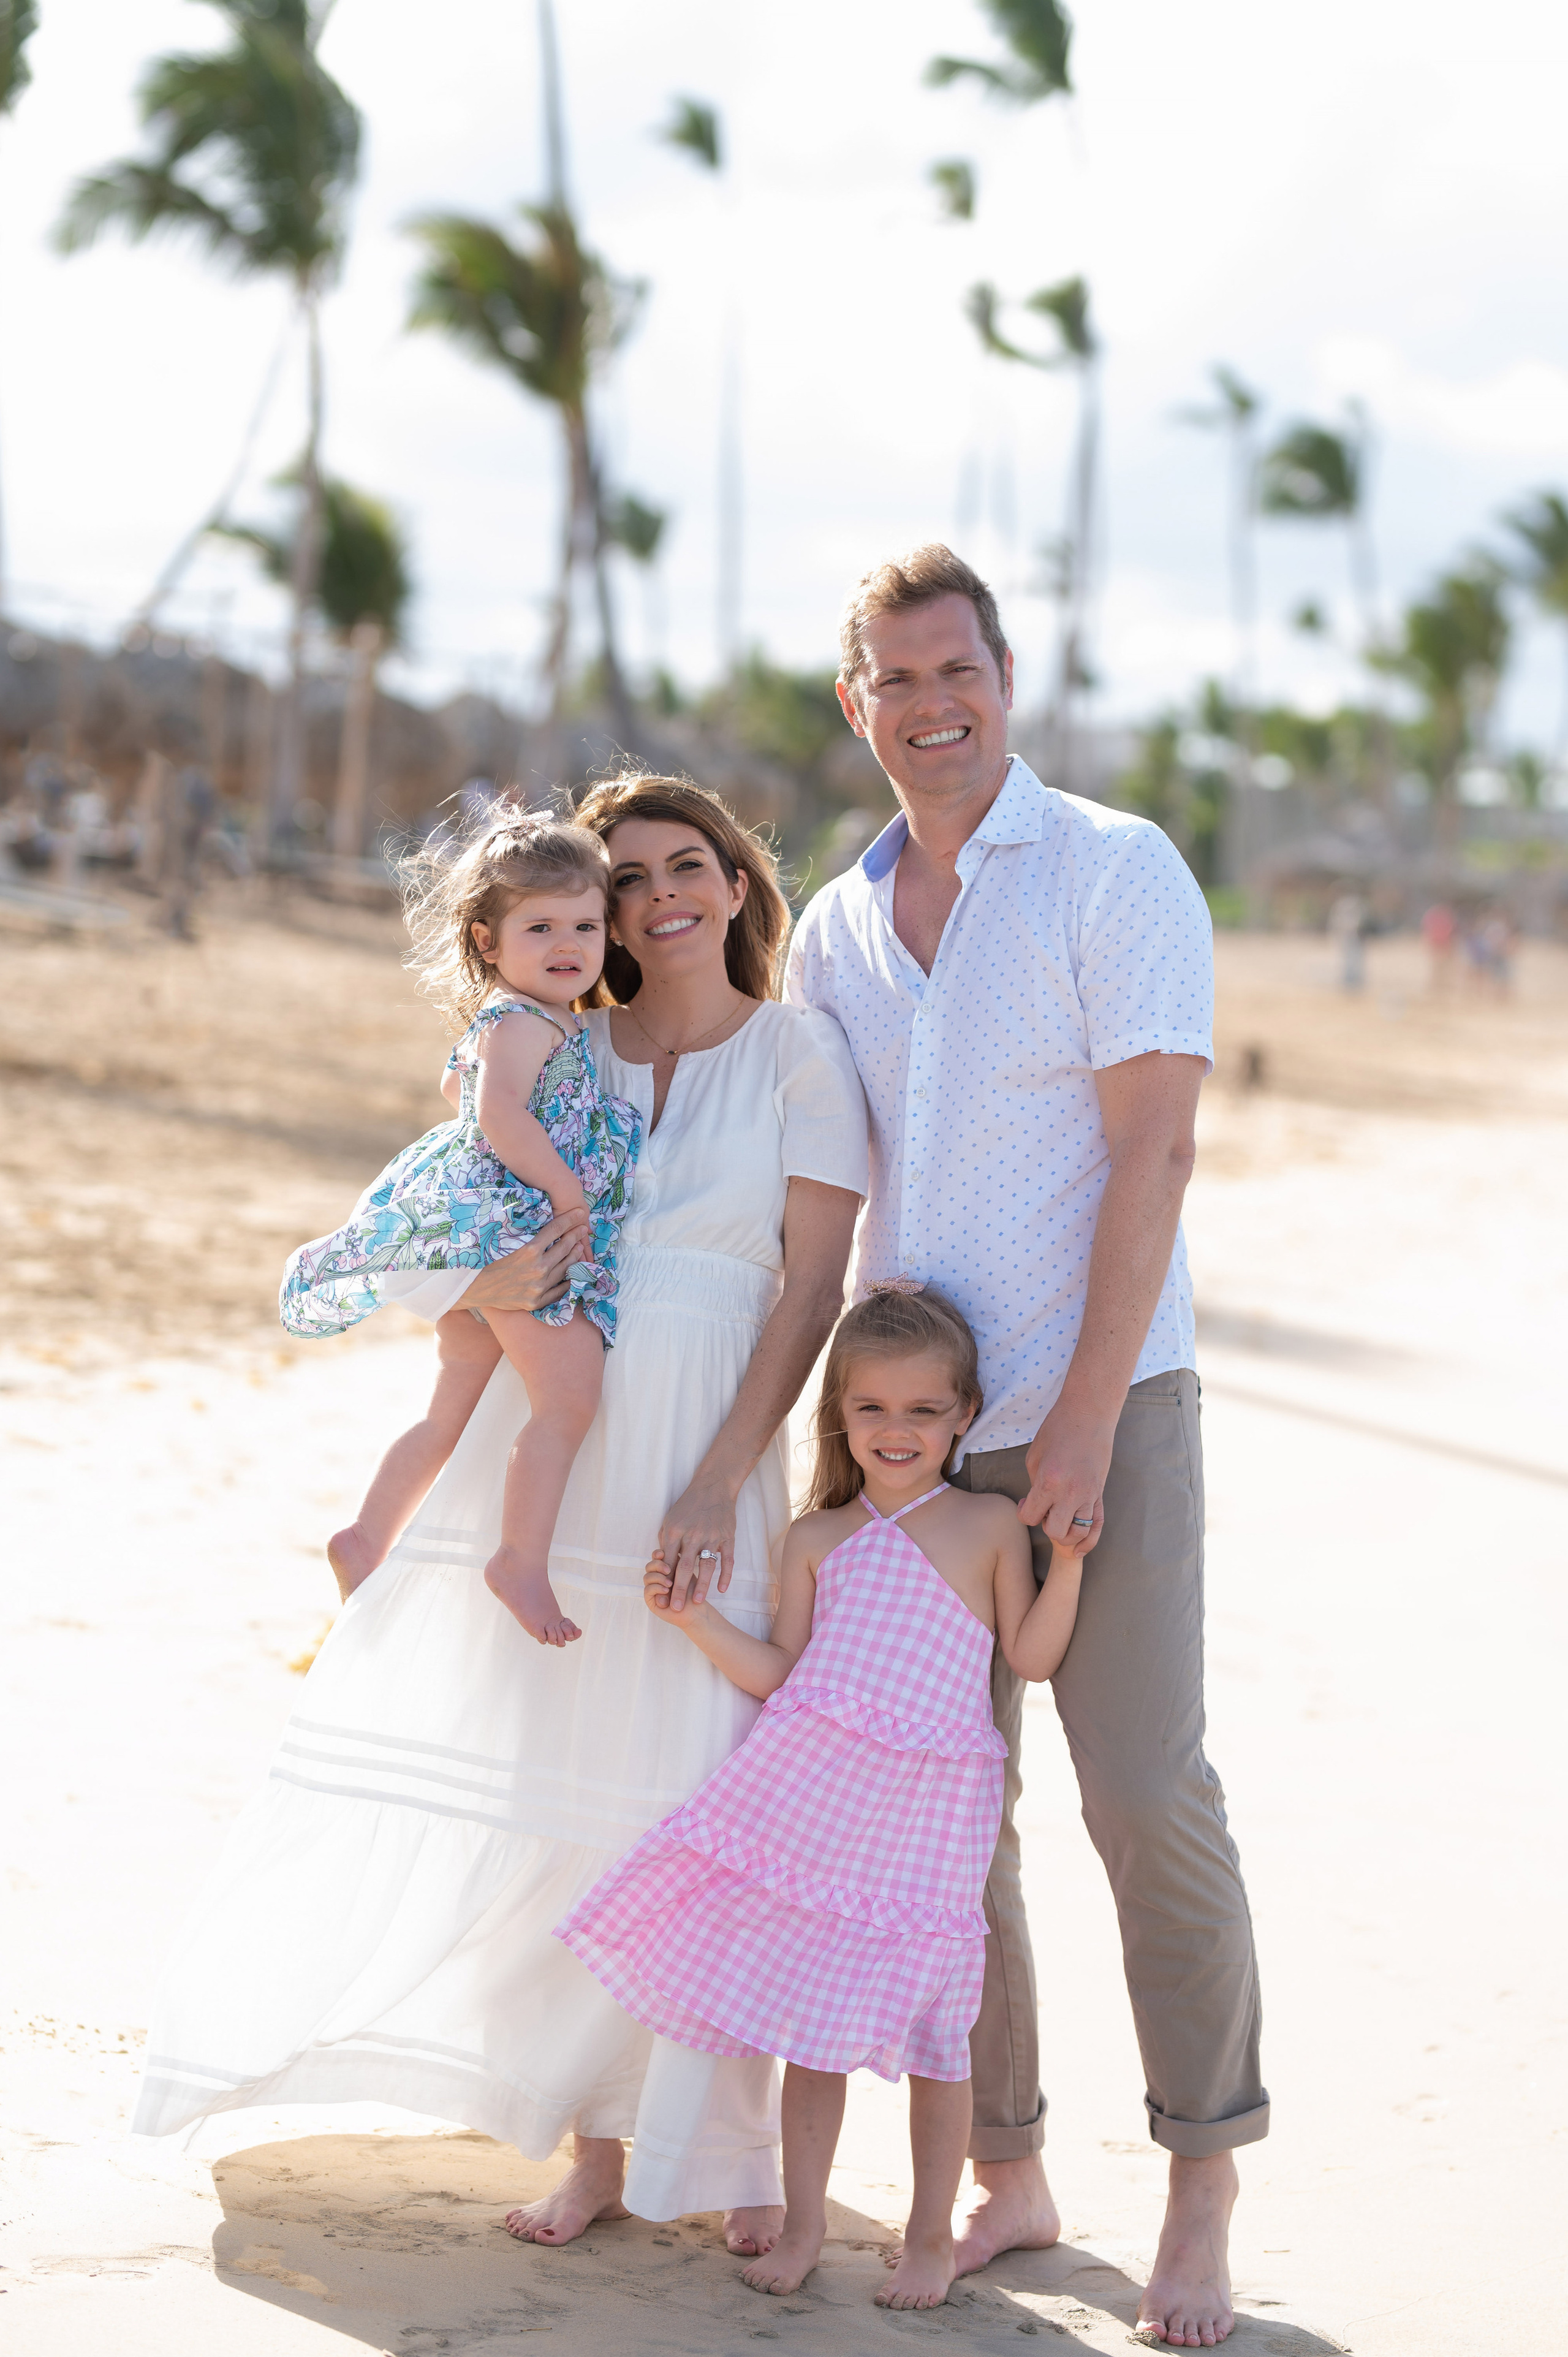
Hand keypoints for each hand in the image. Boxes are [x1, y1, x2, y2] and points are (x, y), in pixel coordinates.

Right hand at [462, 1208, 592, 1315]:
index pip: (555, 1230)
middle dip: (576, 1236)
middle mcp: (537, 1269)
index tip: (580, 1212)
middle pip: (564, 1248)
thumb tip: (541, 1219)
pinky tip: (574, 1273)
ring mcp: (538, 1287)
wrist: (472, 1288)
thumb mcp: (504, 1242)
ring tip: (580, 1247)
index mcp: (528, 1250)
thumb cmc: (486, 1260)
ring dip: (575, 1256)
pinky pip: (560, 1290)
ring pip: (565, 1268)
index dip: (570, 1219)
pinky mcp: (536, 1302)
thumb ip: (525, 1234)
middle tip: (584, 1228)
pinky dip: (569, 1280)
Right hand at [644, 1548, 707, 1630]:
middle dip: (657, 1565)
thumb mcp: (686, 1570)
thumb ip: (677, 1558)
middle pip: (650, 1565)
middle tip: (668, 1569)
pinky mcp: (651, 1601)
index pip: (656, 1557)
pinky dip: (656, 1587)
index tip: (663, 1553)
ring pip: (647, 1576)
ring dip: (658, 1577)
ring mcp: (653, 1589)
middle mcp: (657, 1578)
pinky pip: (647, 1589)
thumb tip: (666, 1544)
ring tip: (669, 1583)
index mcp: (665, 1568)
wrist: (697, 1608)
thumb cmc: (695, 1589)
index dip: (658, 1554)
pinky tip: (666, 1589)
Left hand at [658, 1467, 739, 1608]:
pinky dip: (726, 1575)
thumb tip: (662, 1564)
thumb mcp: (670, 1519)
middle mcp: (693, 1534)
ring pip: (707, 1566)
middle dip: (679, 1590)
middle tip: (676, 1608)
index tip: (661, 1598)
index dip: (665, 1581)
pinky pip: (727, 1559)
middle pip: (685, 1567)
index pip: (669, 1561)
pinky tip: (721, 1589)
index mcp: (675, 1531)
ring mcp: (712, 1536)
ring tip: (697, 1602)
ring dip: (702, 1586)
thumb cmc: (688, 1505)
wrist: (713, 1486)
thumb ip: (666, 1542)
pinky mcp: (727, 1537)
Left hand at [1018, 1392, 1118, 1550]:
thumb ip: (1034, 1485)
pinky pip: (1097, 1527)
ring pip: (1077, 1534)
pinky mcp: (1100, 1494)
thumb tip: (1036, 1504)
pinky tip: (1077, 1549)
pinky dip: (1088, 1542)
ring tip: (1058, 1519)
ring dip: (1065, 1534)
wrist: (1089, 1414)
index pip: (1030, 1517)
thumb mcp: (1035, 1456)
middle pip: (1054, 1531)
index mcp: (1049, 1481)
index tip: (1024, 1503)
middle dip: (1045, 1526)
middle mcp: (1071, 1493)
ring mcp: (1089, 1495)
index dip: (1023, 1513)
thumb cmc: (1057, 1429)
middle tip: (1043, 1510)